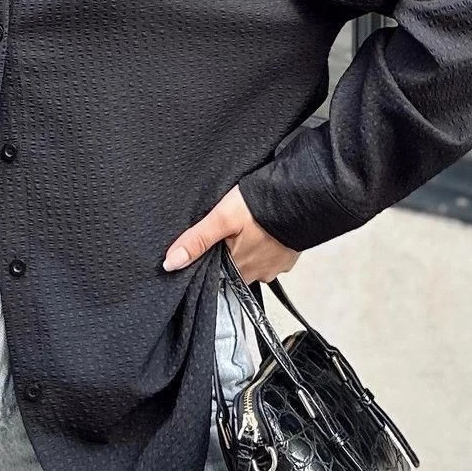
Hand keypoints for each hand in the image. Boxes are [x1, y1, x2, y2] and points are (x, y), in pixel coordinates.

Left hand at [162, 183, 298, 283]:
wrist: (302, 197)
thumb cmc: (261, 205)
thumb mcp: (222, 218)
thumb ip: (197, 241)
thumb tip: (170, 264)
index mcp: (239, 268)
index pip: (217, 272)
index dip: (211, 259)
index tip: (211, 245)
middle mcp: (258, 273)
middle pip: (235, 268)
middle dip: (229, 253)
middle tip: (228, 231)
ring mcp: (277, 266)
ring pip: (254, 262)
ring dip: (249, 249)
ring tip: (247, 228)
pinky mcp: (290, 257)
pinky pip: (272, 256)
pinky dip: (267, 245)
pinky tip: (264, 230)